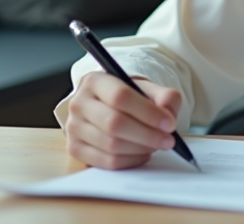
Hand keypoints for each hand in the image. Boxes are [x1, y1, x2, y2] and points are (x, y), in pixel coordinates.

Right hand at [65, 72, 182, 169]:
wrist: (107, 108)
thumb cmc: (129, 98)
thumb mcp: (148, 89)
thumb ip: (164, 96)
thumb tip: (168, 114)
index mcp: (95, 81)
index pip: (121, 96)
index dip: (148, 112)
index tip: (169, 123)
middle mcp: (79, 103)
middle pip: (114, 123)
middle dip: (147, 135)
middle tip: (168, 140)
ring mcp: (74, 127)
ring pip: (111, 145)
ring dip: (141, 149)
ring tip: (156, 144)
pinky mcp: (75, 149)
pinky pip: (107, 162)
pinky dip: (131, 161)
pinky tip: (142, 153)